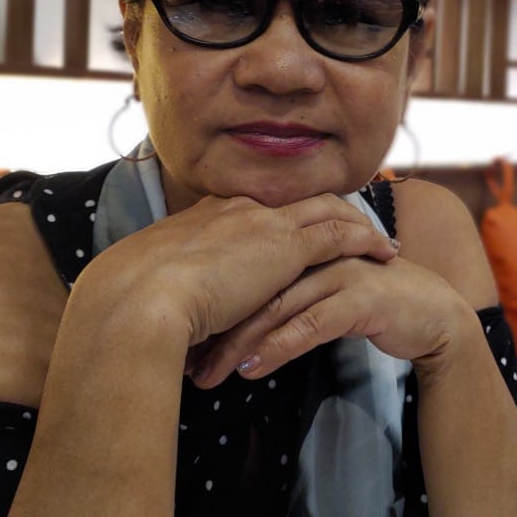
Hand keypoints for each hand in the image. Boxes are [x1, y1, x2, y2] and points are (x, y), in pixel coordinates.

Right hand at [78, 193, 399, 353]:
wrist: (139, 298)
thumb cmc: (132, 304)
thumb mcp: (149, 290)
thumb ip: (171, 294)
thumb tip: (171, 316)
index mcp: (203, 216)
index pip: (255, 208)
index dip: (282, 215)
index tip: (297, 225)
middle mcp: (238, 209)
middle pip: (296, 200)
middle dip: (327, 209)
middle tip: (353, 222)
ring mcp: (264, 223)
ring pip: (327, 211)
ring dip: (356, 223)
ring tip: (379, 239)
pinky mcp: (288, 247)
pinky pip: (340, 235)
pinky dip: (365, 240)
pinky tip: (384, 252)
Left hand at [186, 252, 476, 386]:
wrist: (434, 316)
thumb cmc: (372, 304)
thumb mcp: (319, 293)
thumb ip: (282, 293)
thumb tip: (230, 320)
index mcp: (302, 242)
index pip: (246, 267)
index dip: (212, 301)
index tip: (183, 336)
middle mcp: (318, 250)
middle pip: (253, 286)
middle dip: (217, 327)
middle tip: (187, 363)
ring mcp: (340, 271)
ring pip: (277, 305)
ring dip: (239, 342)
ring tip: (209, 373)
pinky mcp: (361, 298)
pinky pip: (310, 324)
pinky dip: (278, 347)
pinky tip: (253, 370)